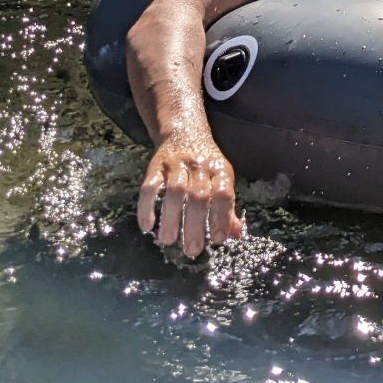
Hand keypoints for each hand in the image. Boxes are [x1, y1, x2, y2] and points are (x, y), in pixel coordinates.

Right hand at [137, 126, 244, 256]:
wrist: (185, 132)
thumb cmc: (207, 166)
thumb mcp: (222, 180)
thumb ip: (228, 208)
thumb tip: (236, 235)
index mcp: (220, 170)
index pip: (224, 194)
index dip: (222, 217)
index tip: (217, 240)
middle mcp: (199, 167)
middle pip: (198, 196)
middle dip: (195, 225)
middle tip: (192, 250)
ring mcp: (176, 165)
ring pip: (174, 192)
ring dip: (171, 218)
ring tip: (168, 241)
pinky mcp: (156, 166)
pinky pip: (149, 186)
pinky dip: (146, 207)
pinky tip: (146, 226)